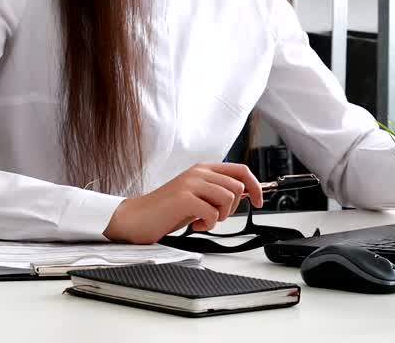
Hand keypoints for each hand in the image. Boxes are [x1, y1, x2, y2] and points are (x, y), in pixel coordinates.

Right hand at [103, 163, 263, 244]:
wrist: (136, 218)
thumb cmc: (166, 210)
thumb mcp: (197, 197)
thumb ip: (218, 191)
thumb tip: (245, 193)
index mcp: (203, 169)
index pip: (241, 170)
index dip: (255, 186)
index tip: (259, 201)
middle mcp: (198, 172)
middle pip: (237, 186)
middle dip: (232, 208)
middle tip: (214, 216)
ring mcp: (191, 183)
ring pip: (228, 198)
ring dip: (220, 216)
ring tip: (202, 220)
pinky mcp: (184, 198)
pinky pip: (213, 213)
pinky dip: (208, 224)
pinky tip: (194, 224)